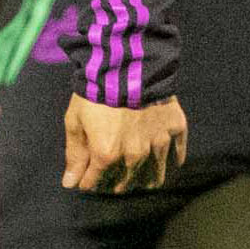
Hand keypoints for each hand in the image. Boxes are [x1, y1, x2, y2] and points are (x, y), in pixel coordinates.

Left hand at [62, 95, 183, 193]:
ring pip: (154, 173)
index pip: (94, 181)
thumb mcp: (75, 122)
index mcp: (106, 155)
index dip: (87, 182)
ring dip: (147, 180)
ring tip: (144, 183)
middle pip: (125, 181)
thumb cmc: (94, 92)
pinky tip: (173, 162)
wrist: (126, 64)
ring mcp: (157, 143)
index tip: (85, 179)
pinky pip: (178, 151)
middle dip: (115, 184)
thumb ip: (75, 155)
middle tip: (113, 183)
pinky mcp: (175, 128)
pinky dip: (175, 158)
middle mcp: (134, 155)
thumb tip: (71, 184)